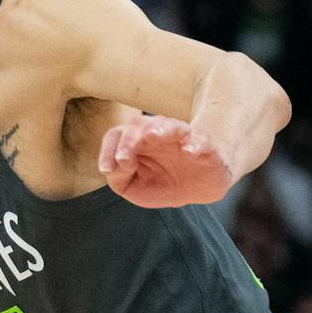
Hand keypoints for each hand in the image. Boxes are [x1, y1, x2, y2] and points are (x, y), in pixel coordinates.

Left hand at [99, 115, 233, 207]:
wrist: (200, 187)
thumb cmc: (162, 182)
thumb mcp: (133, 187)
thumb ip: (119, 177)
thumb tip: (119, 162)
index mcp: (136, 143)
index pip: (116, 134)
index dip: (107, 149)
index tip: (106, 170)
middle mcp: (157, 134)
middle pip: (138, 124)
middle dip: (128, 139)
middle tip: (124, 157)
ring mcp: (182, 137)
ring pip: (169, 125)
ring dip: (159, 130)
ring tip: (151, 137)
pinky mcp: (205, 145)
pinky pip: (200, 139)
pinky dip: (194, 143)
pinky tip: (188, 152)